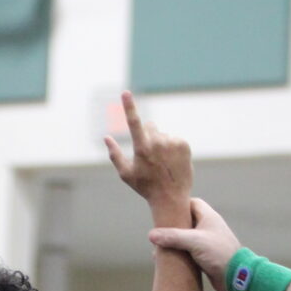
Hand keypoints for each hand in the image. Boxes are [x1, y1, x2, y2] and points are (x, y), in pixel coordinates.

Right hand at [104, 90, 191, 209]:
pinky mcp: (184, 144)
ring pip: (162, 134)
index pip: (134, 122)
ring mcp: (172, 142)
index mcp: (142, 148)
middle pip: (150, 126)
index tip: (125, 92)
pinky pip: (174, 139)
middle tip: (149, 155)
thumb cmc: (145, 187)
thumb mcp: (126, 174)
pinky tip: (172, 161)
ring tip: (163, 163)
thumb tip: (106, 138)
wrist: (171, 198)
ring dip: (161, 143)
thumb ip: (114, 154)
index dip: (128, 106)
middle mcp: (158, 143)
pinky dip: (172, 147)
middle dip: (148, 135)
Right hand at [148, 197, 244, 290]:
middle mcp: (207, 227)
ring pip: (185, 238)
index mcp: (208, 217)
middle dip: (172, 226)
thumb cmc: (218, 253)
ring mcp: (206, 242)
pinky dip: (178, 254)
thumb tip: (151, 235)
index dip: (178, 205)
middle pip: (186, 221)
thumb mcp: (194, 241)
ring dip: (173, 242)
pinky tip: (166, 260)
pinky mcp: (204, 257)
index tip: (164, 211)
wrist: (236, 276)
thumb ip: (173, 237)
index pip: (191, 203)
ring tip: (158, 247)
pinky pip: (187, 252)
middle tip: (158, 230)